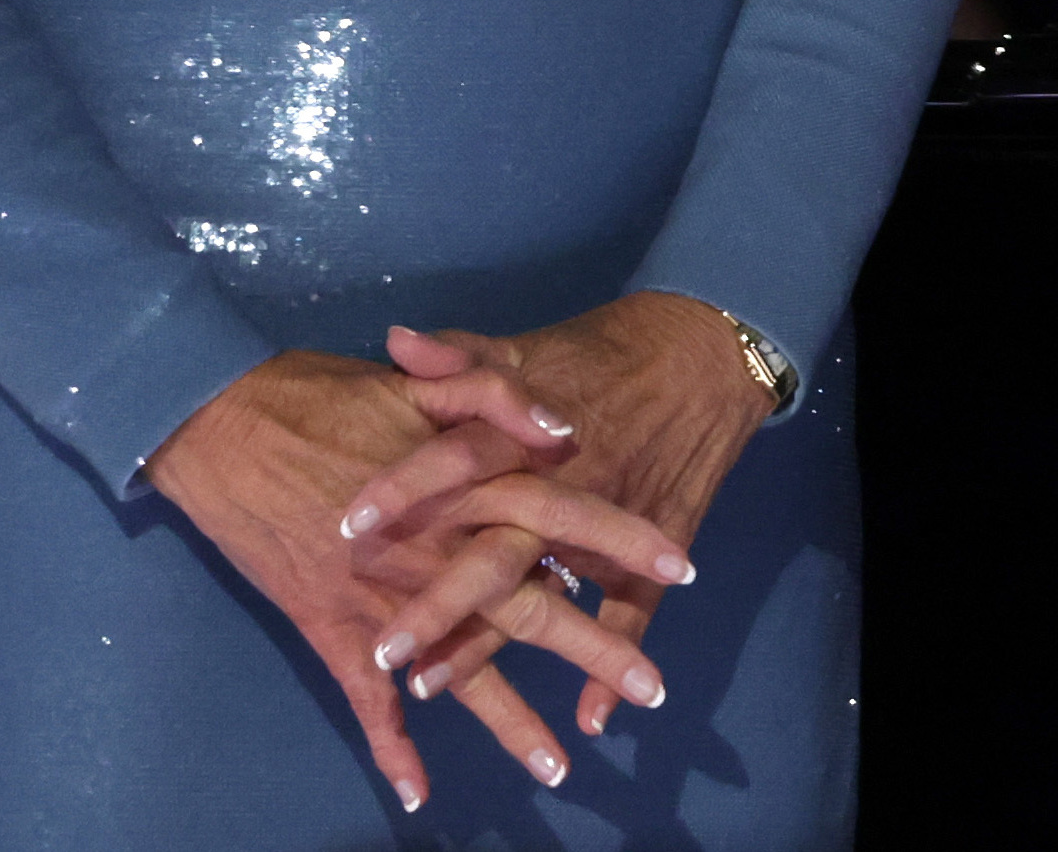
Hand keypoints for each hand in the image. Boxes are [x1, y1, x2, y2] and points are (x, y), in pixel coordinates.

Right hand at [142, 346, 688, 812]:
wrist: (229, 426)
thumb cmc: (331, 395)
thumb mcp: (429, 379)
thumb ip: (500, 394)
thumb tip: (562, 430)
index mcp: (467, 489)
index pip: (568, 515)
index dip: (626, 539)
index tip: (685, 567)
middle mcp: (435, 552)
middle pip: (532, 609)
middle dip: (596, 650)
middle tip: (653, 690)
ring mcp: (383, 600)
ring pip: (462, 672)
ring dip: (509, 722)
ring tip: (559, 767)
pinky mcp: (331, 629)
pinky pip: (367, 702)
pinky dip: (390, 747)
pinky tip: (418, 792)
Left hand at [344, 294, 769, 735]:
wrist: (708, 351)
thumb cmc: (605, 352)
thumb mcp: (530, 348)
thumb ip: (462, 356)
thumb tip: (396, 341)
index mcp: (529, 431)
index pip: (460, 456)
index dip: (407, 487)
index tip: (349, 521)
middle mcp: (564, 483)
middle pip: (496, 548)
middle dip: (440, 602)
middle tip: (383, 648)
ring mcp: (611, 519)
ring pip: (549, 591)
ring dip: (492, 643)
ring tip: (432, 689)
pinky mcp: (656, 539)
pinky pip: (636, 607)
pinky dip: (616, 657)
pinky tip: (589, 716)